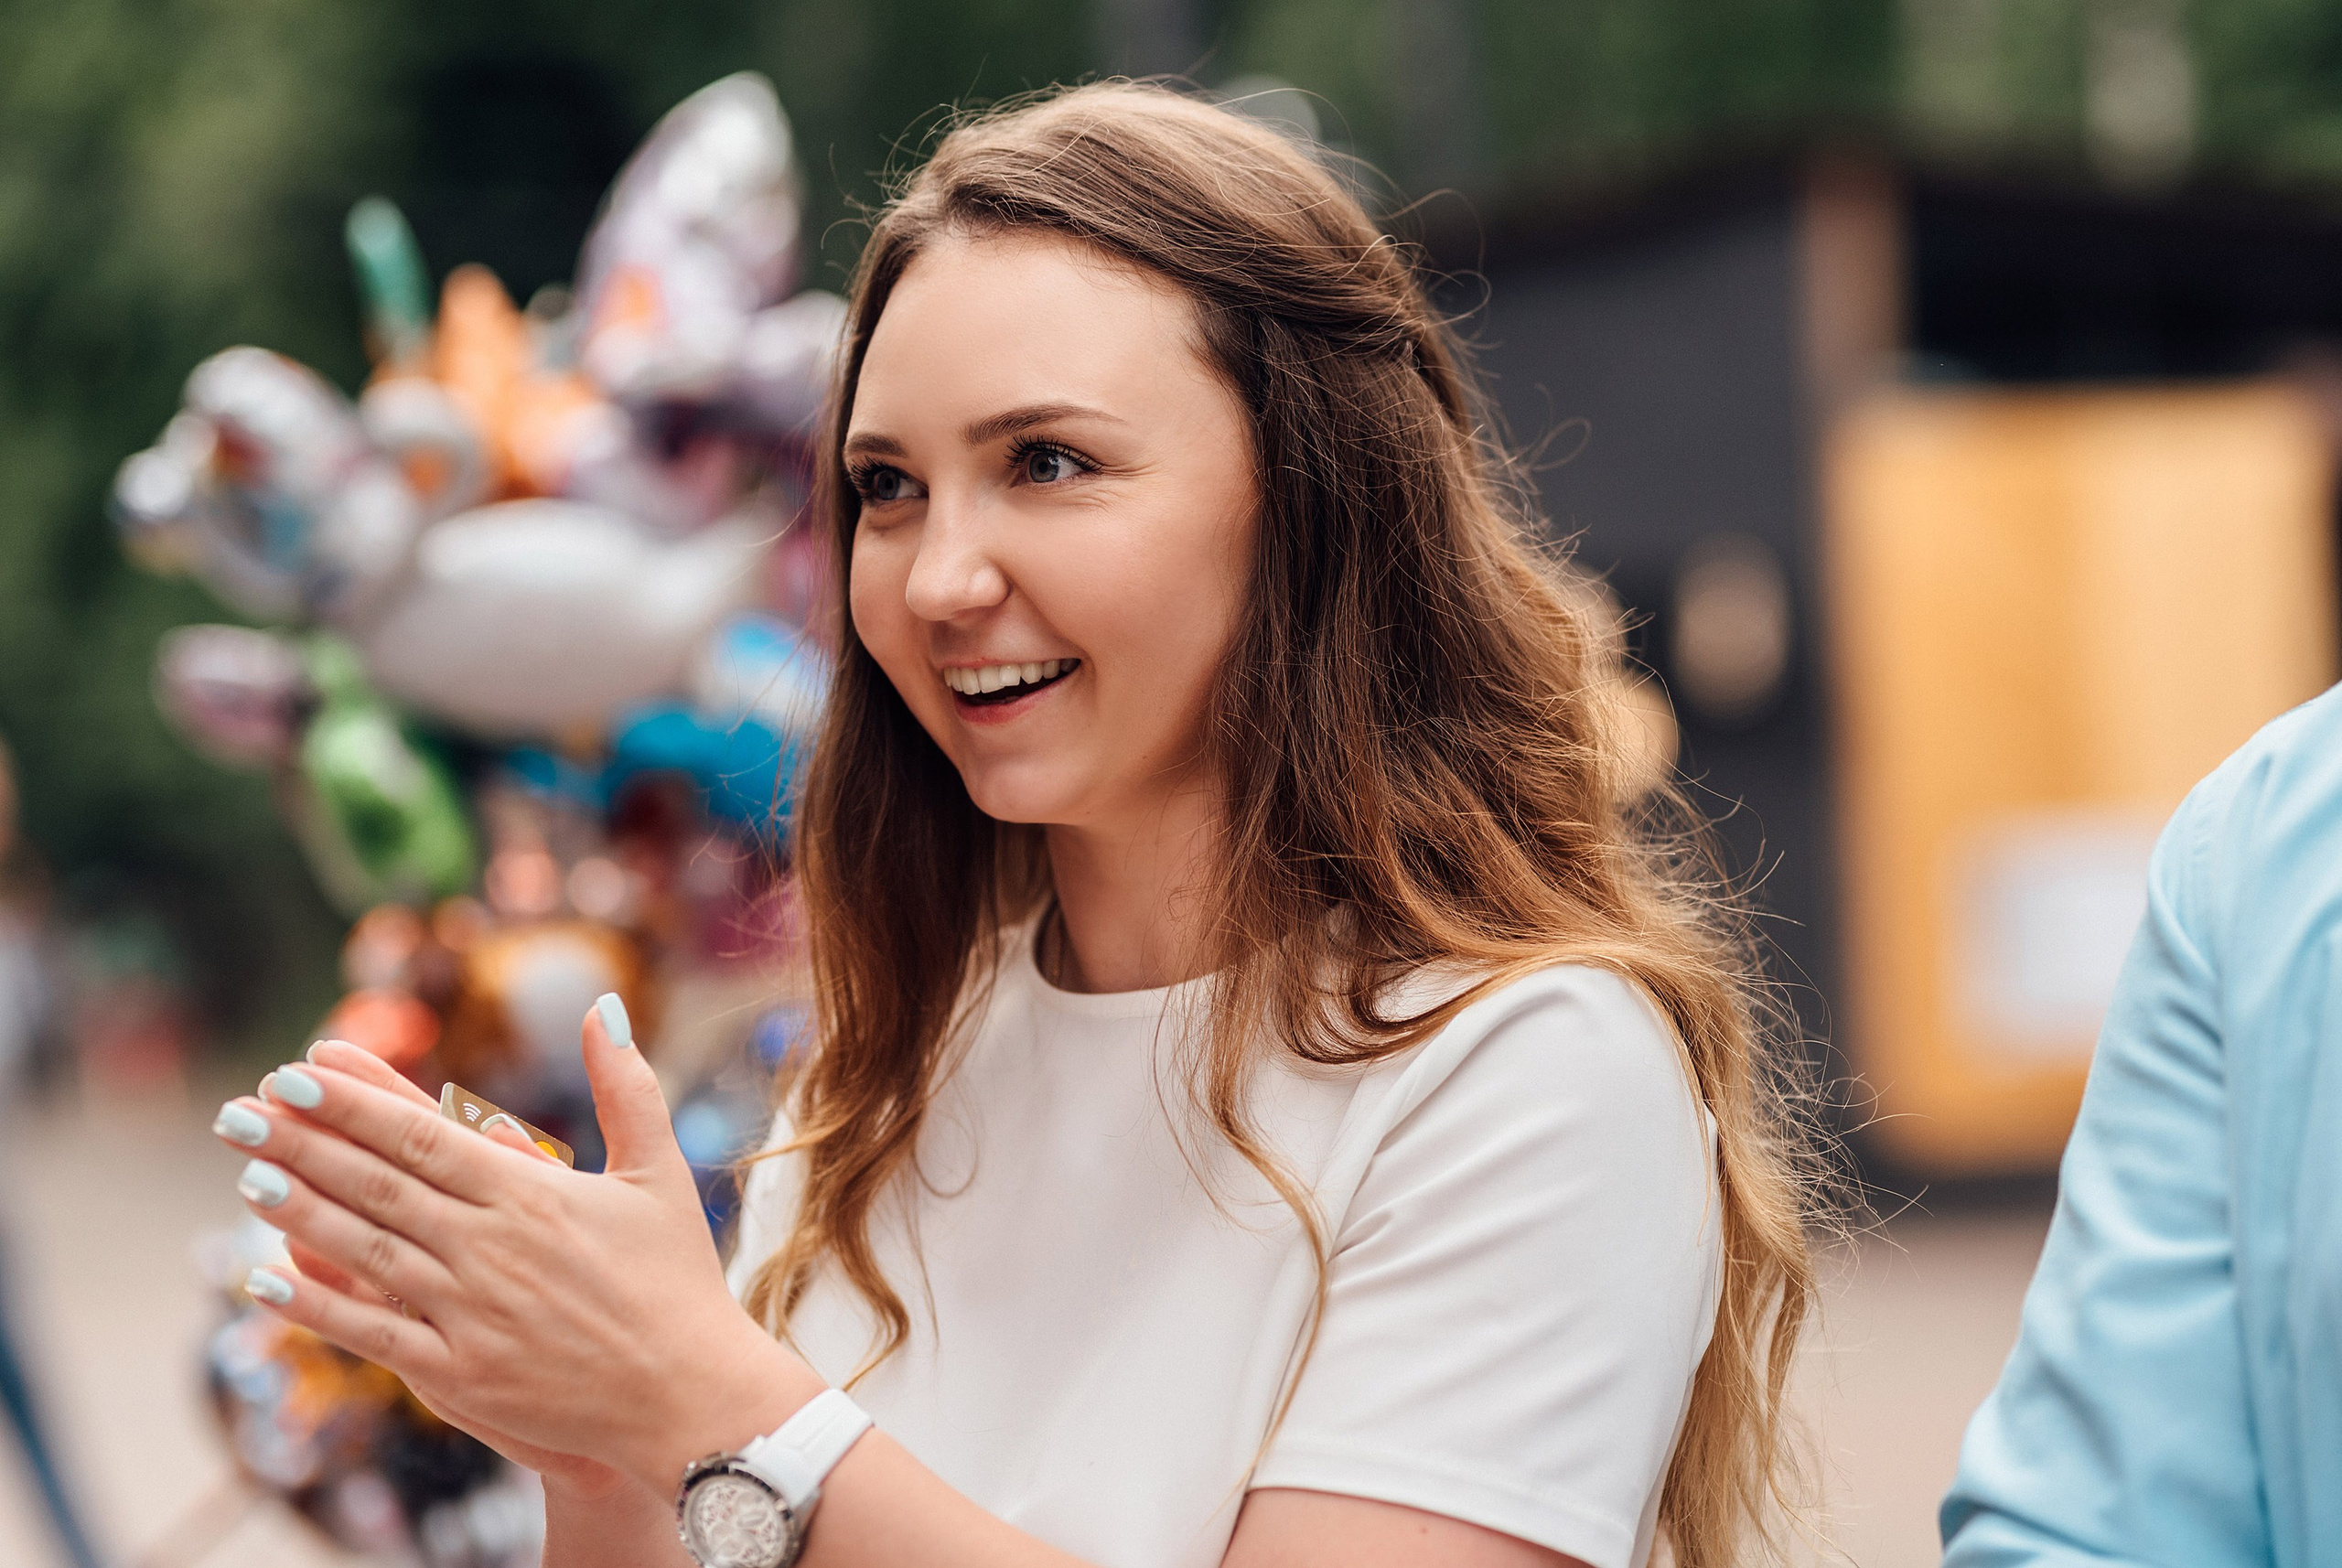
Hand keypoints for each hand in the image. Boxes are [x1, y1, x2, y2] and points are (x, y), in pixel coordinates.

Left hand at [212, 1003, 821, 1492]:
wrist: (690, 1397)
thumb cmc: (677, 1280)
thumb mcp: (659, 1173)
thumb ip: (627, 1086)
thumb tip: (607, 1005)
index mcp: (533, 1195)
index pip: (423, 1136)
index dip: (355, 1102)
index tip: (299, 1071)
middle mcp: (491, 1248)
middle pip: (378, 1185)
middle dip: (303, 1143)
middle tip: (241, 1111)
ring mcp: (470, 1313)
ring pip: (366, 1251)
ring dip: (300, 1211)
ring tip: (247, 1174)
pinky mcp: (460, 1375)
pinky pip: (371, 1332)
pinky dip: (316, 1304)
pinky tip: (266, 1278)